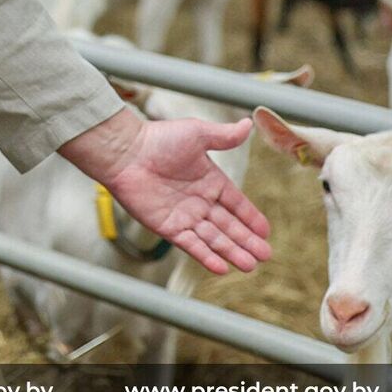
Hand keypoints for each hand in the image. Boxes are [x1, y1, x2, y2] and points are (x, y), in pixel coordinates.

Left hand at [58, 108, 272, 273]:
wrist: (126, 153)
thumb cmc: (159, 139)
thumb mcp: (197, 133)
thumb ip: (224, 135)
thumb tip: (248, 123)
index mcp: (210, 180)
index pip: (236, 203)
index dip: (251, 217)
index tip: (266, 232)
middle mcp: (199, 201)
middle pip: (229, 225)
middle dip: (247, 241)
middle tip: (265, 255)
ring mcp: (184, 216)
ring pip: (213, 238)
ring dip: (231, 252)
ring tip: (249, 266)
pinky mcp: (167, 227)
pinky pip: (190, 245)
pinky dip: (205, 256)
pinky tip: (222, 267)